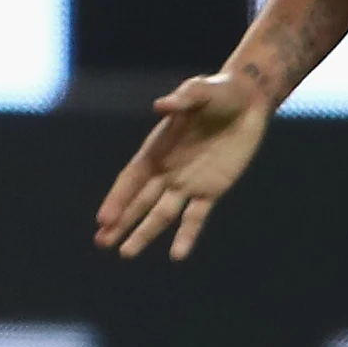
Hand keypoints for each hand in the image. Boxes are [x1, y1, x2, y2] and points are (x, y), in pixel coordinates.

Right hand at [95, 68, 271, 257]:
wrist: (246, 101)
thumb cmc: (217, 91)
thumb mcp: (200, 91)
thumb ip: (183, 99)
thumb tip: (161, 106)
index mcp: (156, 149)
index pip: (130, 180)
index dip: (117, 200)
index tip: (103, 219)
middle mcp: (166, 170)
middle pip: (138, 202)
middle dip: (120, 222)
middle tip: (101, 242)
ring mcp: (188, 183)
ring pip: (161, 214)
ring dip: (144, 233)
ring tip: (126, 253)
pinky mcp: (212, 189)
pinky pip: (197, 216)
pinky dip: (187, 235)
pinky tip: (177, 255)